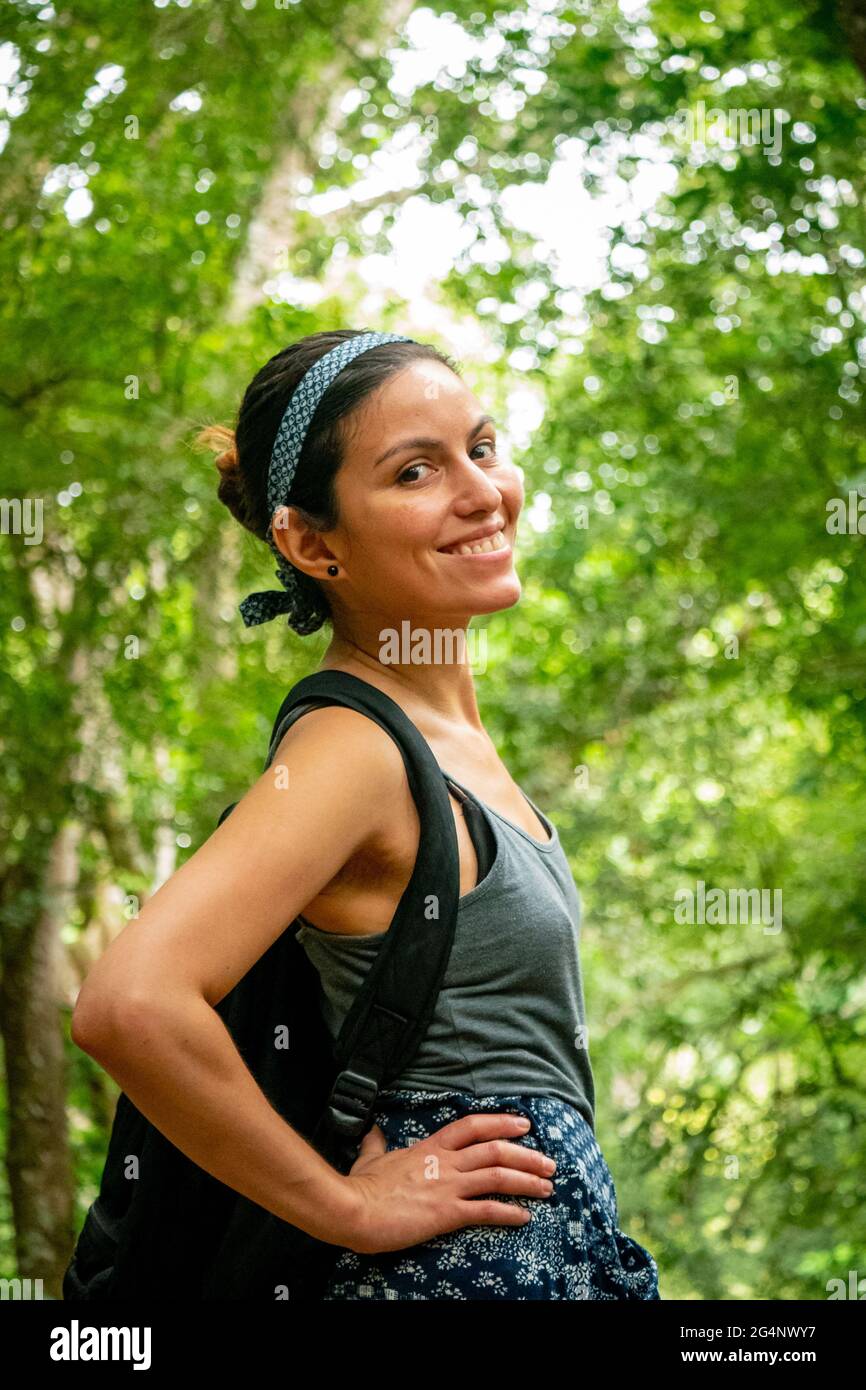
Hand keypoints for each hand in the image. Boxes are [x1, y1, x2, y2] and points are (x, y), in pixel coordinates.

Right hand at [338, 1111, 556, 1254]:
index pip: (473, 1126)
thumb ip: (376, 1143)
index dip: (501, 1122)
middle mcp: (446, 1162)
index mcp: (431, 1147)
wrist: (354, 1209)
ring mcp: (448, 1186)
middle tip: (549, 1163)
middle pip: (496, 1150)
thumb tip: (372, 1130)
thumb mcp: (371, 1156)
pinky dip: (509, 1213)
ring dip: (527, 1181)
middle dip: (527, 1155)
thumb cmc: (362, 1185)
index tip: (524, 1123)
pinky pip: (486, 1211)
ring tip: (547, 1187)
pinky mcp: (447, 1213)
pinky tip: (524, 1217)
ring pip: (498, 1177)